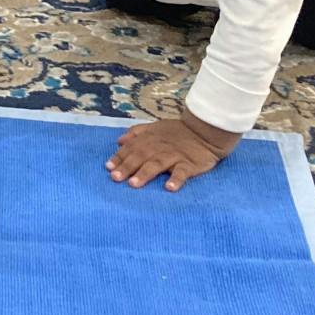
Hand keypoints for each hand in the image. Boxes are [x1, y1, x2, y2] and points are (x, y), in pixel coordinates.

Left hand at [106, 108, 240, 191]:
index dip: (119, 157)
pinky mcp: (189, 164)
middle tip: (115, 178)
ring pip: (157, 164)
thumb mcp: (155, 127)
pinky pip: (182, 172)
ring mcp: (174, 156)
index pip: (131, 148)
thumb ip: (137, 133)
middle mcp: (159, 147)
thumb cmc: (178, 132)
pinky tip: (169, 188)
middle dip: (127, 167)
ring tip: (134, 184)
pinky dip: (176, 179)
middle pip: (141, 156)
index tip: (108, 167)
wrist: (206, 130)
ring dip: (145, 173)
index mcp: (150, 139)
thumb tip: (119, 141)